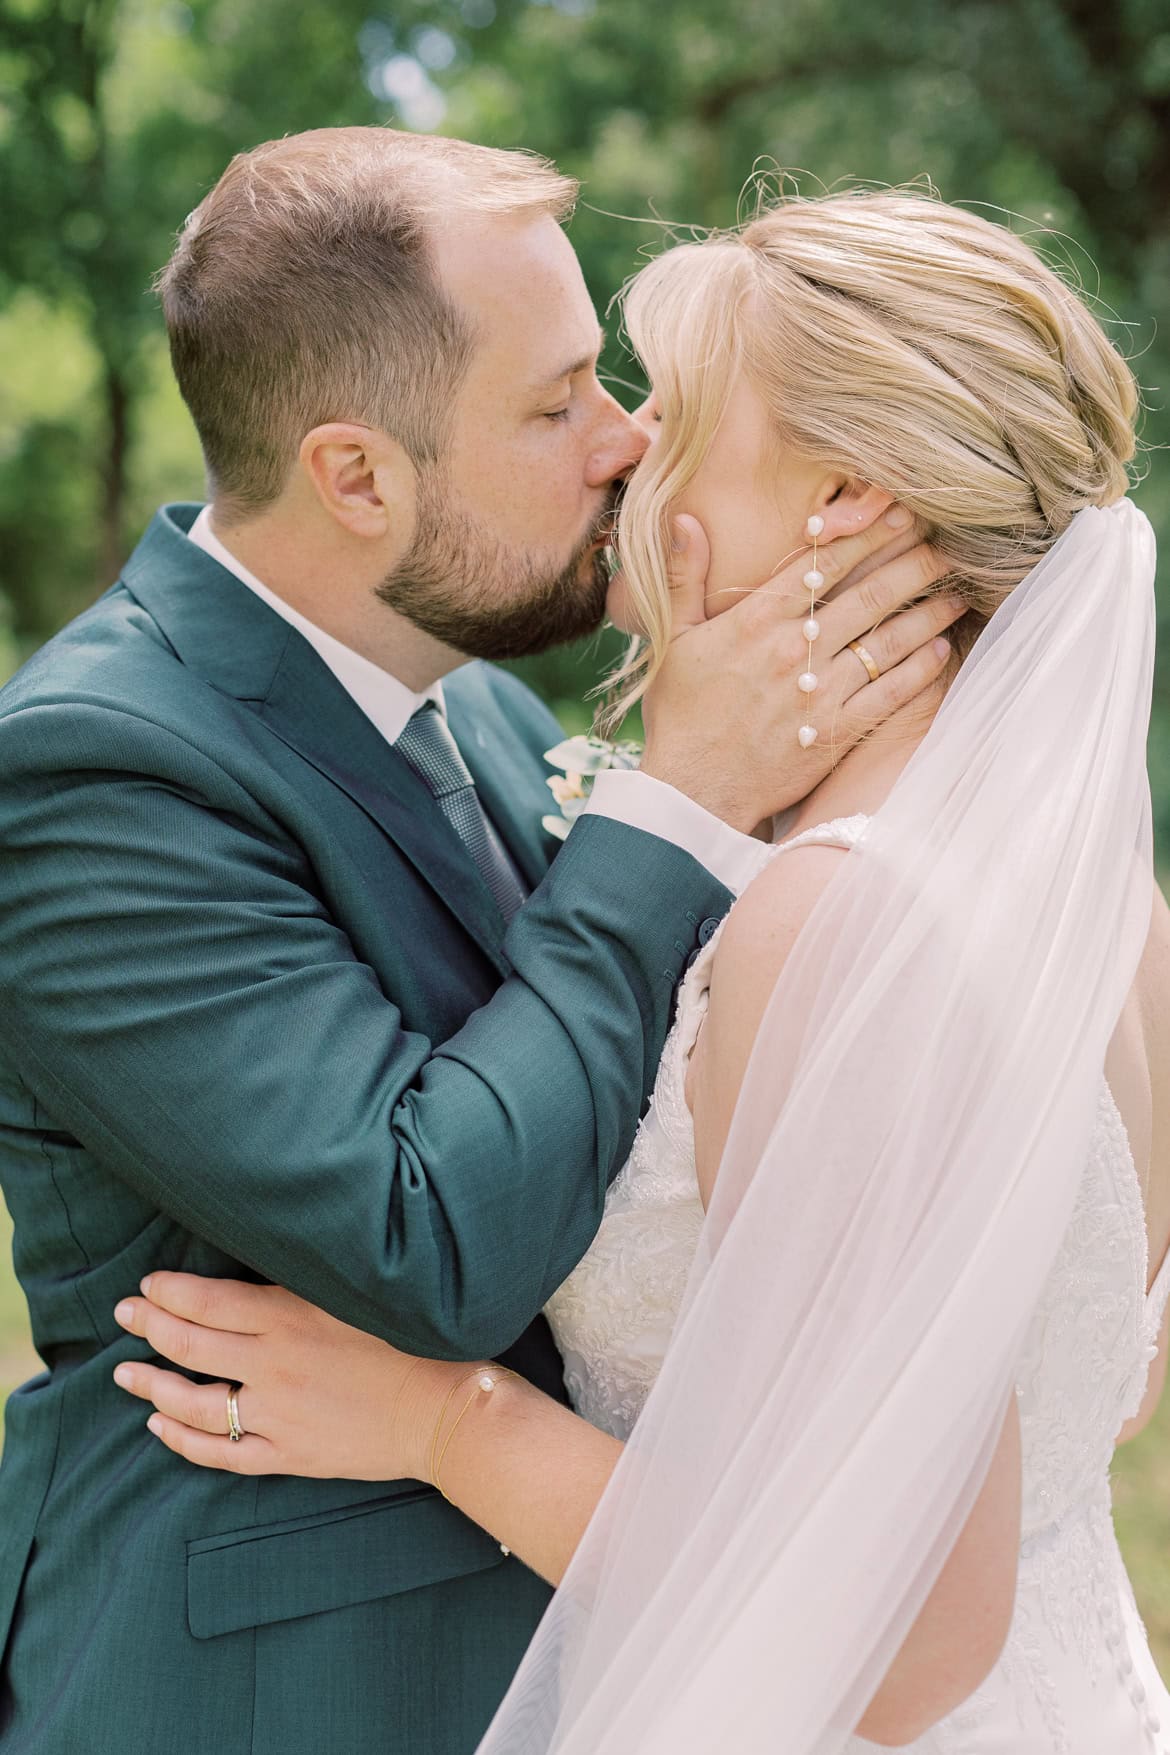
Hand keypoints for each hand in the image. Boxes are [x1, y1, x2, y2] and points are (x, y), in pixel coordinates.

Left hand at [112, 1273, 474, 1481]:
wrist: (445, 1409)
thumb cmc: (412, 1341)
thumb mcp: (356, 1295)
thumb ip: (302, 1286)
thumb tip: (255, 1274)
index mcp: (290, 1317)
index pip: (206, 1301)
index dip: (167, 1292)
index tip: (147, 1284)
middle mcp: (274, 1364)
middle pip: (190, 1344)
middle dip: (148, 1325)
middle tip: (123, 1313)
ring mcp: (277, 1414)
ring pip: (193, 1401)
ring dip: (152, 1384)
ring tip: (125, 1372)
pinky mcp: (287, 1453)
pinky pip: (220, 1451)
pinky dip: (183, 1440)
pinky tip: (160, 1427)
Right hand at [639, 504, 961, 830]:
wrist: (691, 789)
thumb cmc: (679, 715)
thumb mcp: (672, 639)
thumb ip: (683, 575)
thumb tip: (686, 518)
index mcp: (755, 621)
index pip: (822, 565)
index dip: (865, 535)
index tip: (898, 514)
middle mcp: (794, 650)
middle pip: (867, 596)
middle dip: (912, 565)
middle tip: (947, 544)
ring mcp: (818, 692)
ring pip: (886, 642)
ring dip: (927, 614)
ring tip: (958, 593)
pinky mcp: (834, 732)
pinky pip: (887, 694)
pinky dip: (918, 670)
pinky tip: (941, 649)